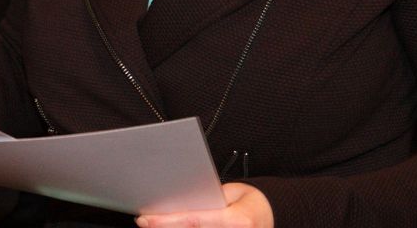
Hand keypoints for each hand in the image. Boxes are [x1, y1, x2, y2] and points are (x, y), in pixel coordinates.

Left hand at [136, 182, 272, 227]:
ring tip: (153, 224)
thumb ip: (210, 198)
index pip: (193, 221)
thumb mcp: (234, 193)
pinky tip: (169, 226)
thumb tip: (180, 199)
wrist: (273, 219)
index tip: (145, 218)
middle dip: (164, 227)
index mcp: (236, 221)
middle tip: (143, 221)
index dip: (166, 221)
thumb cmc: (252, 204)